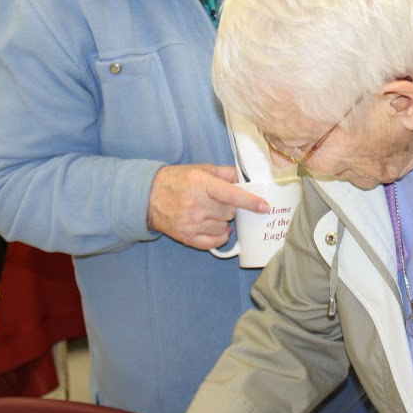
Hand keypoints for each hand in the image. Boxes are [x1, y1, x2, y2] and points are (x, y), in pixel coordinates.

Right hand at [147, 163, 270, 249]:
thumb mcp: (200, 169)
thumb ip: (225, 173)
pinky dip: (219, 236)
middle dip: (230, 209)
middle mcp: (196, 204)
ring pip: (224, 227)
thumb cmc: (177, 181)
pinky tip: (213, 227)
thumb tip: (246, 179)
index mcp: (201, 184)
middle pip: (230, 213)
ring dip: (223, 222)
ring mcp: (190, 223)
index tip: (264, 206)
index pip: (231, 195)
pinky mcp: (186, 237)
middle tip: (219, 203)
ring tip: (210, 213)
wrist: (148, 197)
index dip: (250, 201)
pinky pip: (213, 242)